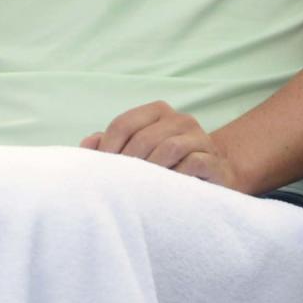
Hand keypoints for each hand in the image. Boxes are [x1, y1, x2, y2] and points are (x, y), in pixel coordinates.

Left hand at [79, 101, 240, 187]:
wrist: (213, 178)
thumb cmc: (167, 165)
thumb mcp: (138, 153)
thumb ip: (111, 146)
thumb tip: (88, 144)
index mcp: (158, 111)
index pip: (124, 124)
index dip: (108, 148)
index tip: (101, 172)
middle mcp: (180, 119)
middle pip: (144, 137)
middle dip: (128, 163)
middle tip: (119, 185)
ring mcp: (200, 138)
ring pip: (169, 148)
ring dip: (151, 170)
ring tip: (140, 189)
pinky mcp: (214, 161)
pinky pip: (193, 164)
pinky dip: (176, 177)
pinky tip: (166, 190)